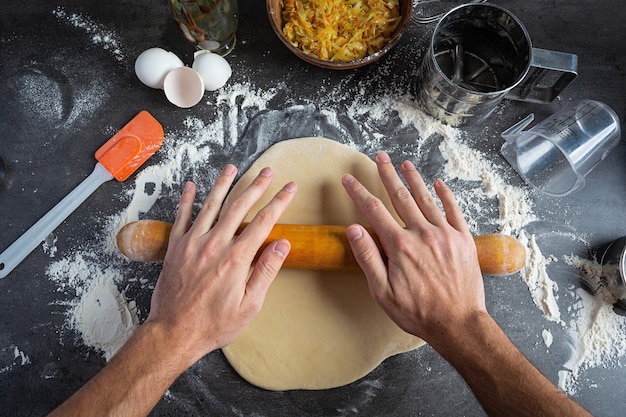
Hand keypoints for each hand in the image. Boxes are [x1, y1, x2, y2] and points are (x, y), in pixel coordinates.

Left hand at [146, 165, 296, 366]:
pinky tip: (192, 185)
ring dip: (223, 184)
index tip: (290, 188)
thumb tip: (283, 245)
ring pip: (211, 204)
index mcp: (237, 258)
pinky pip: (181, 216)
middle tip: (268, 171)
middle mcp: (215, 244)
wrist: (174, 333)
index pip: (264, 221)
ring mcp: (193, 243)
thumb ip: (266, 271)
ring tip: (233, 167)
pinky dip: (187, 199)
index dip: (279, 201)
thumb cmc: (215, 324)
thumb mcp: (250, 305)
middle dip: (256, 186)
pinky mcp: (176, 247)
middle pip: (240, 206)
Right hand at [342, 152, 484, 344]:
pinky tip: (439, 183)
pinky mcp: (463, 240)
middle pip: (400, 197)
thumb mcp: (382, 292)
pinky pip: (454, 210)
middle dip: (387, 174)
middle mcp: (422, 233)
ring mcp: (445, 234)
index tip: (349, 179)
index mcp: (400, 245)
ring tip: (404, 163)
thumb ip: (368, 257)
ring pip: (426, 199)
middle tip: (380, 157)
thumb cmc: (417, 312)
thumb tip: (354, 229)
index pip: (374, 210)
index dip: (359, 192)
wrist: (458, 324)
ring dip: (414, 179)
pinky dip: (446, 195)